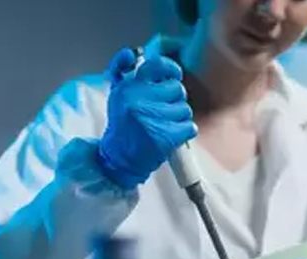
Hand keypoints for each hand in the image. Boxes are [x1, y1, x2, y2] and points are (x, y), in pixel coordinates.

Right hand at [98, 48, 197, 189]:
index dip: (170, 68)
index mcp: (128, 88)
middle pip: (177, 89)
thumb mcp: (117, 94)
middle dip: (175, 99)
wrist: (119, 158)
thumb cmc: (122, 125)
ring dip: (180, 117)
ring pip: (185, 109)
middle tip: (164, 110)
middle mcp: (139, 101)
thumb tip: (132, 52)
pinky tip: (172, 135)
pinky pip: (190, 127)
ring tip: (165, 124)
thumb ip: (122, 70)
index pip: (157, 65)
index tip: (174, 75)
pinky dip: (185, 132)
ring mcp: (153, 119)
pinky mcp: (165, 137)